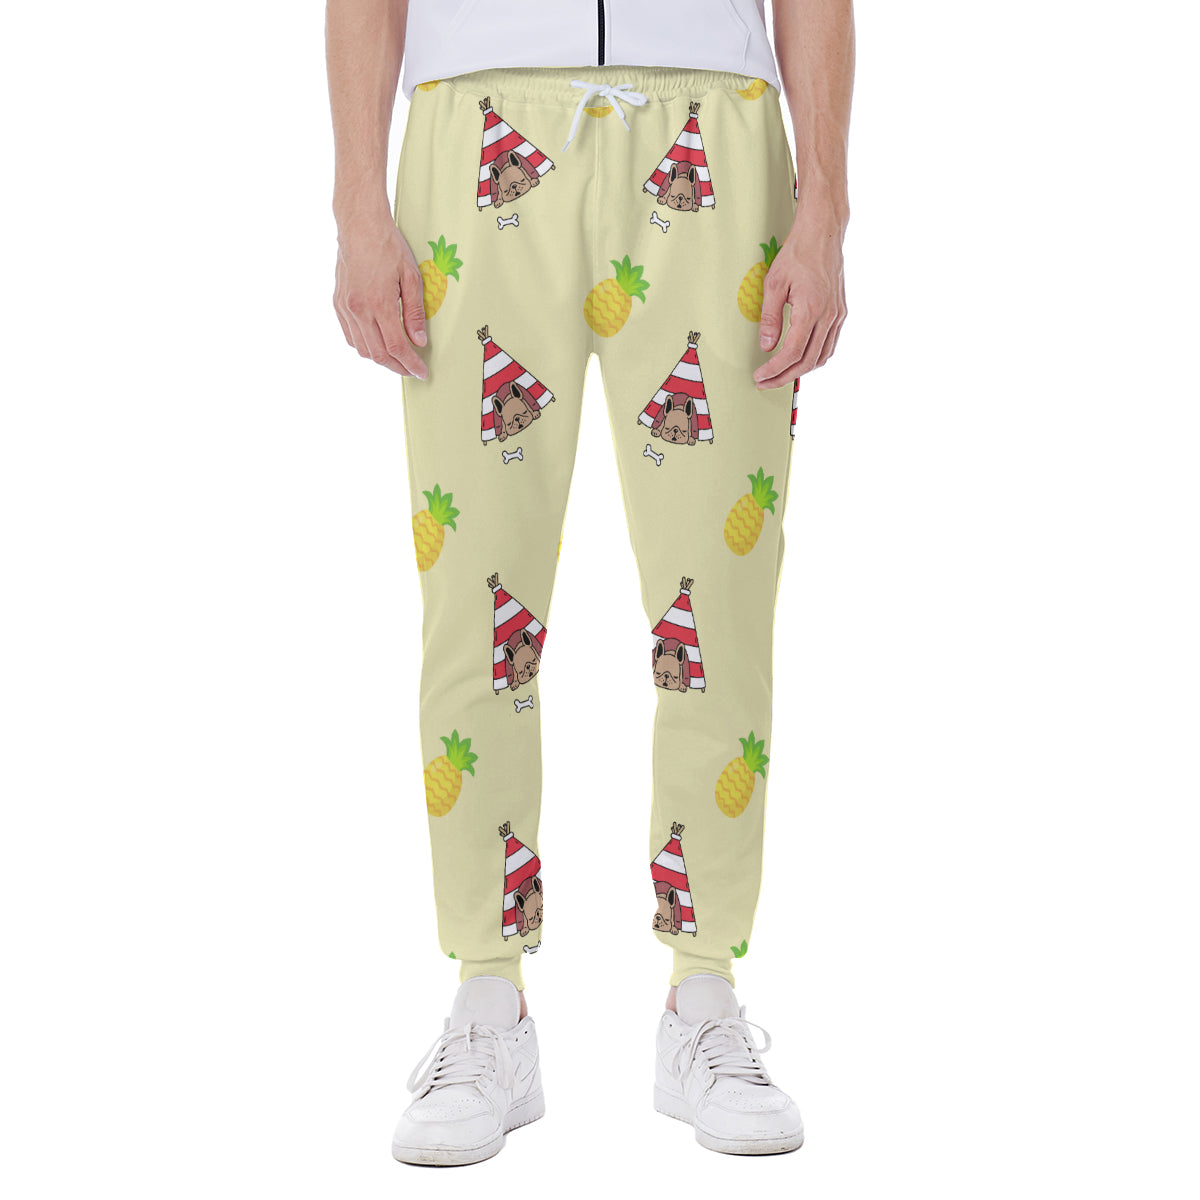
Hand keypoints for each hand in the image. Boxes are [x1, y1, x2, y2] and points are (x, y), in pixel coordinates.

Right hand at [333, 215, 427, 377]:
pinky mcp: (338, 303)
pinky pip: (350, 336)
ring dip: (380, 359)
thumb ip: (414, 312)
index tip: (421, 372)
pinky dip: (364, 346)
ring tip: (396, 359)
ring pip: (362, 349)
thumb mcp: (411, 277)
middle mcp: (358, 309)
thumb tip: (418, 340)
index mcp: (379, 304)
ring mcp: (345, 308)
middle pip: (378, 354)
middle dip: (397, 366)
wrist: (359, 225)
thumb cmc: (387, 246)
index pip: (396, 347)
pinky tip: (376, 344)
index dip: (410, 364)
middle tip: (411, 369)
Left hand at [754, 204, 847, 388]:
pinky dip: (815, 358)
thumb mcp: (773, 284)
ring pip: (822, 357)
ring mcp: (838, 316)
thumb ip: (770, 318)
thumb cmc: (798, 253)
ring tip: (781, 374)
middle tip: (765, 382)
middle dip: (785, 376)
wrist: (824, 233)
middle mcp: (828, 316)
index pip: (791, 353)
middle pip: (807, 361)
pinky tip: (801, 359)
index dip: (774, 369)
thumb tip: (766, 346)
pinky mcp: (841, 312)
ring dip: (801, 371)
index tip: (760, 376)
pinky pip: (830, 345)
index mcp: (811, 310)